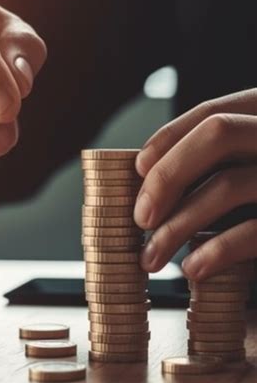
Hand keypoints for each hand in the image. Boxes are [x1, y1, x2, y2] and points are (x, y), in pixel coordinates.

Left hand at [133, 88, 256, 279]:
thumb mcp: (245, 169)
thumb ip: (211, 163)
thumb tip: (148, 175)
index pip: (211, 113)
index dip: (169, 138)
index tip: (138, 169)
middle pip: (218, 133)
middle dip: (168, 175)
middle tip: (140, 218)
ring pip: (229, 184)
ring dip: (176, 227)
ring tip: (150, 257)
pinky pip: (255, 231)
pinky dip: (216, 251)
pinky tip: (193, 269)